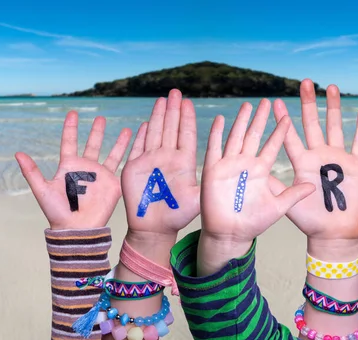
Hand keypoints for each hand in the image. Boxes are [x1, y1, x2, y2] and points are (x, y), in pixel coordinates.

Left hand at [15, 111, 130, 229]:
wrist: (77, 229)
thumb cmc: (58, 212)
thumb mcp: (42, 190)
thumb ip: (32, 171)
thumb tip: (18, 154)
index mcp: (69, 166)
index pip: (70, 142)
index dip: (71, 128)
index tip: (73, 113)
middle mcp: (86, 168)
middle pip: (92, 144)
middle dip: (96, 131)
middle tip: (101, 117)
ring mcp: (100, 176)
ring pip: (111, 154)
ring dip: (118, 142)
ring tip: (127, 129)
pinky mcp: (112, 184)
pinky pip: (122, 167)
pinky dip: (130, 156)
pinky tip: (136, 147)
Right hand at [121, 89, 199, 241]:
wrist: (154, 228)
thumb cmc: (176, 216)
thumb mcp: (196, 200)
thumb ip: (205, 186)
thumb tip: (222, 175)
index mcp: (184, 162)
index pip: (186, 134)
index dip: (186, 118)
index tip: (188, 102)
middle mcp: (168, 158)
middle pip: (171, 128)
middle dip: (173, 110)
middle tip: (176, 92)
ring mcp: (151, 161)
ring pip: (155, 133)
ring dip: (158, 116)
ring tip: (162, 99)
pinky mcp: (134, 168)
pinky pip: (137, 147)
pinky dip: (141, 134)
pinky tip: (145, 122)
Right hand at [200, 99, 315, 244]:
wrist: (231, 234)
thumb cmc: (253, 223)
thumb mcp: (279, 207)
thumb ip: (294, 195)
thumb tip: (313, 186)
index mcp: (261, 170)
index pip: (272, 145)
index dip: (279, 131)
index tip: (288, 116)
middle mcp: (246, 164)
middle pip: (254, 136)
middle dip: (260, 119)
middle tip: (267, 101)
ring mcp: (229, 165)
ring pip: (236, 137)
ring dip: (241, 121)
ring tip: (248, 105)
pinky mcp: (214, 170)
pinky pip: (215, 148)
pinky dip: (217, 133)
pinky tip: (221, 119)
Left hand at [272, 79, 357, 247]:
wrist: (333, 234)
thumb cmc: (309, 220)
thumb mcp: (286, 202)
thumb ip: (273, 185)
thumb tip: (252, 170)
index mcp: (302, 162)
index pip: (290, 137)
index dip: (283, 120)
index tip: (276, 102)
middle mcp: (319, 156)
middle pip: (313, 124)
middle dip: (308, 103)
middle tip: (304, 82)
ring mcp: (338, 159)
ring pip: (336, 126)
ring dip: (334, 107)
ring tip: (330, 86)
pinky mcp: (357, 166)